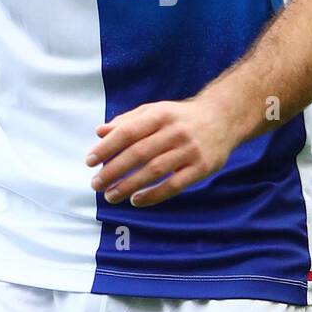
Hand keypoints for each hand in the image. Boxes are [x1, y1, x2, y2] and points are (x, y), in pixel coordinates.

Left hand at [86, 97, 235, 207]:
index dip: (107, 148)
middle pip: (139, 153)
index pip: (128, 132)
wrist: (223, 119)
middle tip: (95, 184)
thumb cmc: (180, 117)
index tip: (89, 161)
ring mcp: (189, 150)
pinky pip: (174, 185)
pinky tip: (136, 200)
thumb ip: (127, 121)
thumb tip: (99, 132)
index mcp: (160, 114)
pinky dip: (153, 195)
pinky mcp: (201, 168)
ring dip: (129, 186)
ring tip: (110, 196)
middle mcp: (175, 131)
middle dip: (113, 170)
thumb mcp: (155, 111)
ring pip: (154, 171)